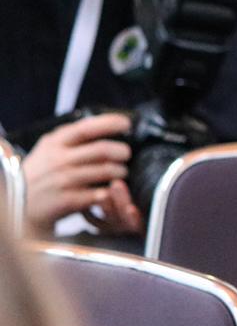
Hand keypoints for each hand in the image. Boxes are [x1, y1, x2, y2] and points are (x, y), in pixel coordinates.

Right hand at [20, 112, 135, 233]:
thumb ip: (72, 137)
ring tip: (121, 172)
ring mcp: (63, 180)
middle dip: (122, 151)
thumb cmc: (42, 172)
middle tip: (127, 154)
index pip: (86, 128)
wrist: (22, 202)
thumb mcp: (49, 148)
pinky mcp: (68, 200)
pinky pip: (101, 194)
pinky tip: (112, 190)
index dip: (109, 123)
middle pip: (102, 150)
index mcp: (55, 143)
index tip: (127, 123)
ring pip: (106, 171)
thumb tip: (106, 124)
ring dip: (121, 171)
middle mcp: (59, 160)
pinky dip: (111, 191)